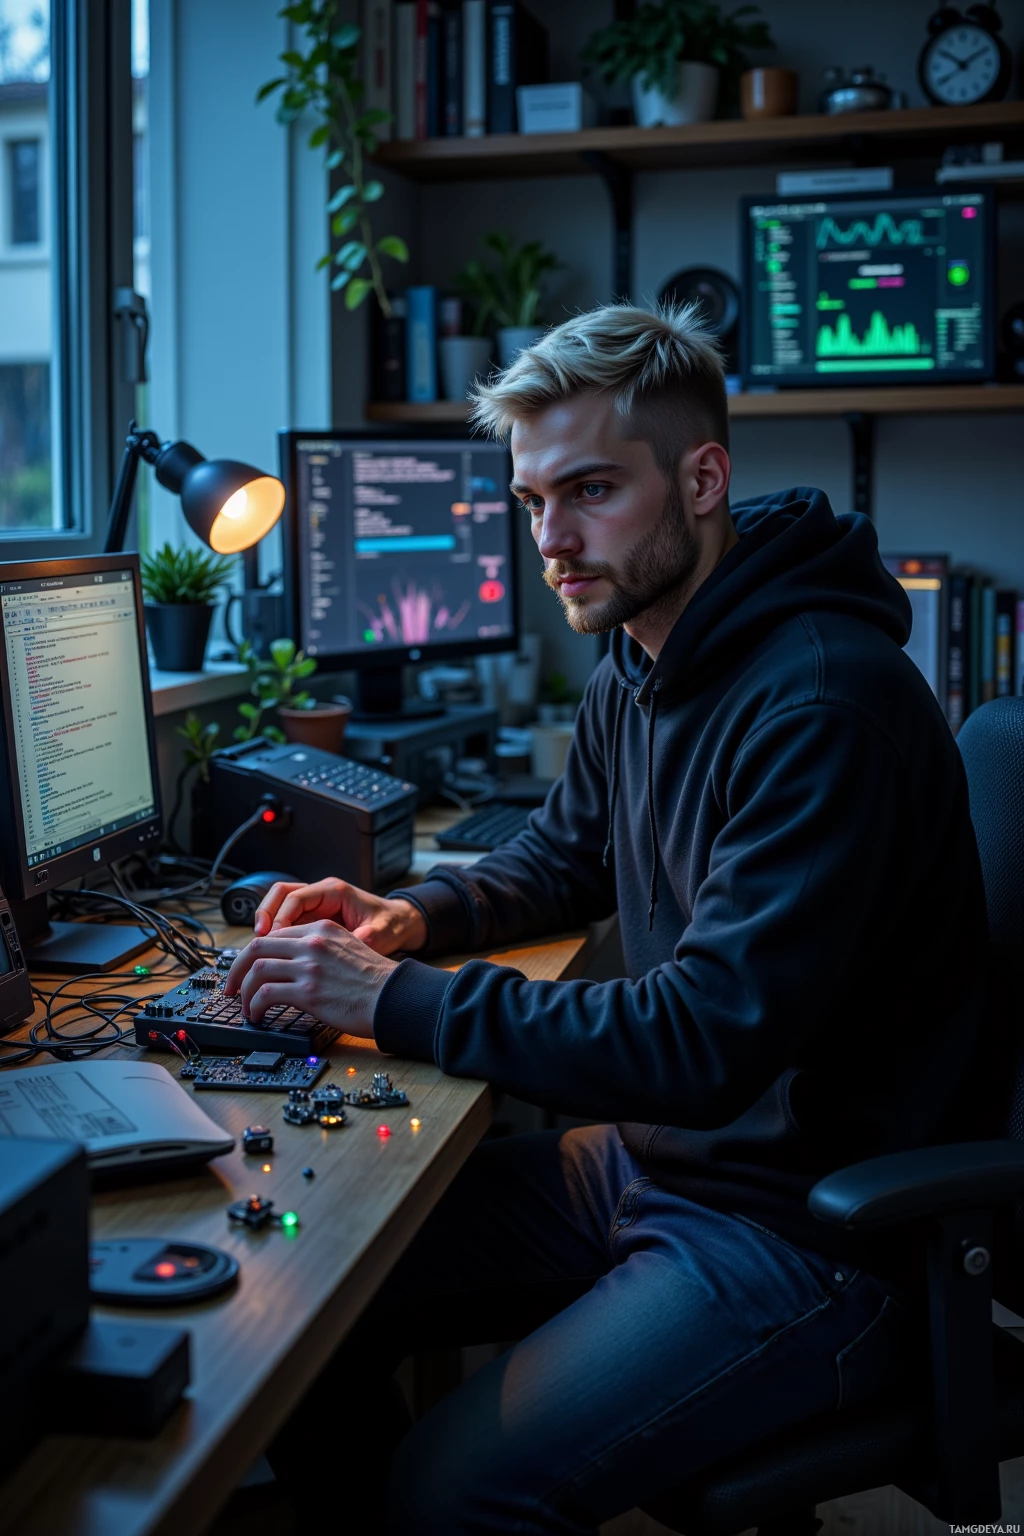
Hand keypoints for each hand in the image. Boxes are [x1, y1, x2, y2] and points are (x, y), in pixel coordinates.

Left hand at [223, 920, 399, 1036]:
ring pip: (256, 970)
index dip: (255, 953)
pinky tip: (258, 1015)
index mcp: (322, 929)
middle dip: (237, 969)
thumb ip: (321, 950)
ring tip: (245, 1006)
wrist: (395, 997)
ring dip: (243, 991)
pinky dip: (254, 1006)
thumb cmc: (376, 982)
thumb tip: (294, 966)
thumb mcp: (348, 949)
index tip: (248, 969)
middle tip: (231, 987)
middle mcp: (312, 943)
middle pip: (256, 947)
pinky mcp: (308, 992)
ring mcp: (309, 966)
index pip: (275, 935)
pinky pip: (265, 994)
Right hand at [253, 877, 426, 953]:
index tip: (275, 938)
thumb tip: (357, 940)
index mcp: (334, 891)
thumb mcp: (381, 932)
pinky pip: (286, 921)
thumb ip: (366, 936)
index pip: (296, 897)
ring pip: (278, 906)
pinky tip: (272, 953)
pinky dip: (276, 934)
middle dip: (265, 914)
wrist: (398, 925)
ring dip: (266, 923)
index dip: (281, 917)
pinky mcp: (311, 920)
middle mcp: (320, 895)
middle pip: (279, 894)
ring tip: (259, 947)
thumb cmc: (390, 925)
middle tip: (258, 939)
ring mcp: (313, 906)